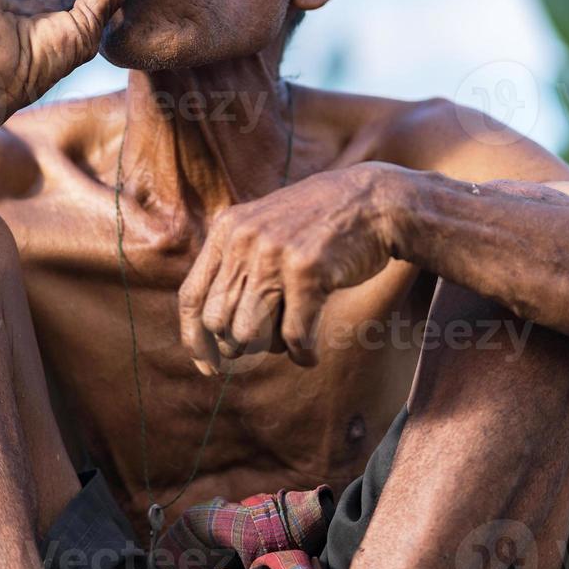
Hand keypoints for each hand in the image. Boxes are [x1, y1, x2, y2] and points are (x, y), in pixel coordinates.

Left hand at [178, 164, 403, 372]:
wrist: (375, 202)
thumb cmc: (320, 227)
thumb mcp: (266, 229)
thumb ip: (236, 264)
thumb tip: (212, 333)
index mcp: (227, 229)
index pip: (192, 296)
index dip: (195, 339)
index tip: (208, 367)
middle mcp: (243, 238)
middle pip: (219, 323)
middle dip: (241, 346)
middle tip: (270, 344)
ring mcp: (274, 253)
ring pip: (249, 334)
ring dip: (272, 349)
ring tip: (293, 338)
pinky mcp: (308, 269)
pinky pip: (293, 336)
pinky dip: (302, 355)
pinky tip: (311, 354)